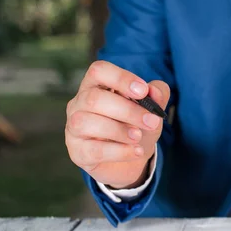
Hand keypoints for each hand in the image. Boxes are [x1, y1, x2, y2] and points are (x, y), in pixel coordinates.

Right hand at [65, 61, 169, 188]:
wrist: (129, 160)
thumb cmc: (136, 125)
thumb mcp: (151, 109)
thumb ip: (157, 95)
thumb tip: (154, 91)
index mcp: (96, 85)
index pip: (98, 71)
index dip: (120, 78)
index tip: (143, 91)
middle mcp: (79, 103)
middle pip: (94, 98)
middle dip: (127, 110)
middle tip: (151, 121)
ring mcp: (73, 128)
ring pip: (86, 122)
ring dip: (118, 130)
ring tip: (138, 137)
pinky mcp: (77, 152)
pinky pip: (93, 150)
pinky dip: (118, 151)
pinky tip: (136, 151)